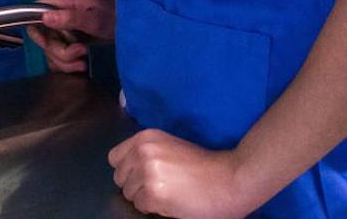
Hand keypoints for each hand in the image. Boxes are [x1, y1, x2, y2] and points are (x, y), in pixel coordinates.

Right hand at [27, 0, 115, 72]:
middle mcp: (59, 16)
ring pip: (51, 51)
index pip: (34, 16)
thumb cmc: (115, 17)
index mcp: (61, 4)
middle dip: (60, 52)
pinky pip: (59, 57)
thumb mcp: (94, 19)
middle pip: (44, 39)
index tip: (50, 44)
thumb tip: (45, 18)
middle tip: (80, 53)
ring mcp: (64, 30)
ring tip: (83, 62)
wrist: (132, 26)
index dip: (37, 32)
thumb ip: (71, 18)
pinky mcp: (70, 42)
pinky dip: (68, 65)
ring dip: (65, 62)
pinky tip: (81, 64)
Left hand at [108, 130, 257, 218]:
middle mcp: (142, 151)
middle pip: (119, 178)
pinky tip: (171, 203)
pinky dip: (153, 209)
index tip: (142, 176)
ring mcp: (147, 172)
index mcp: (145, 137)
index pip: (114, 158)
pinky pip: (140, 207)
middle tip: (158, 188)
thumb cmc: (205, 166)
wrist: (231, 179)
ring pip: (129, 194)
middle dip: (135, 186)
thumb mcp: (170, 146)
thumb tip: (129, 169)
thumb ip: (147, 152)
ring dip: (144, 198)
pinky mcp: (154, 193)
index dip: (127, 170)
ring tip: (168, 194)